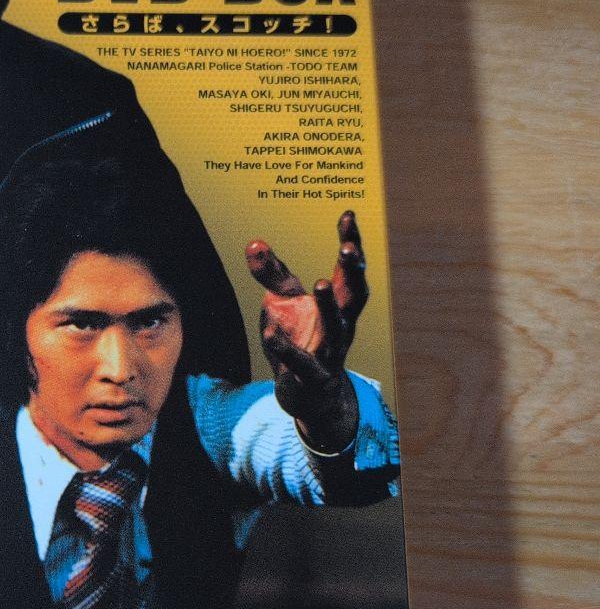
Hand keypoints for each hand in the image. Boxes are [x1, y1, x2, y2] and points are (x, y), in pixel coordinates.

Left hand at [245, 211, 367, 451]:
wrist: (307, 393)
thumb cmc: (301, 339)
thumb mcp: (284, 302)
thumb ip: (271, 273)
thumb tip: (254, 242)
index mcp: (338, 304)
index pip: (349, 270)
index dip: (351, 243)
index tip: (348, 214)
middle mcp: (341, 325)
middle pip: (355, 296)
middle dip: (353, 272)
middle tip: (348, 249)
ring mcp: (329, 352)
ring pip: (337, 329)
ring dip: (330, 306)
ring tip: (320, 283)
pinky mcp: (310, 376)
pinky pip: (300, 362)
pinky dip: (285, 346)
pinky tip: (268, 331)